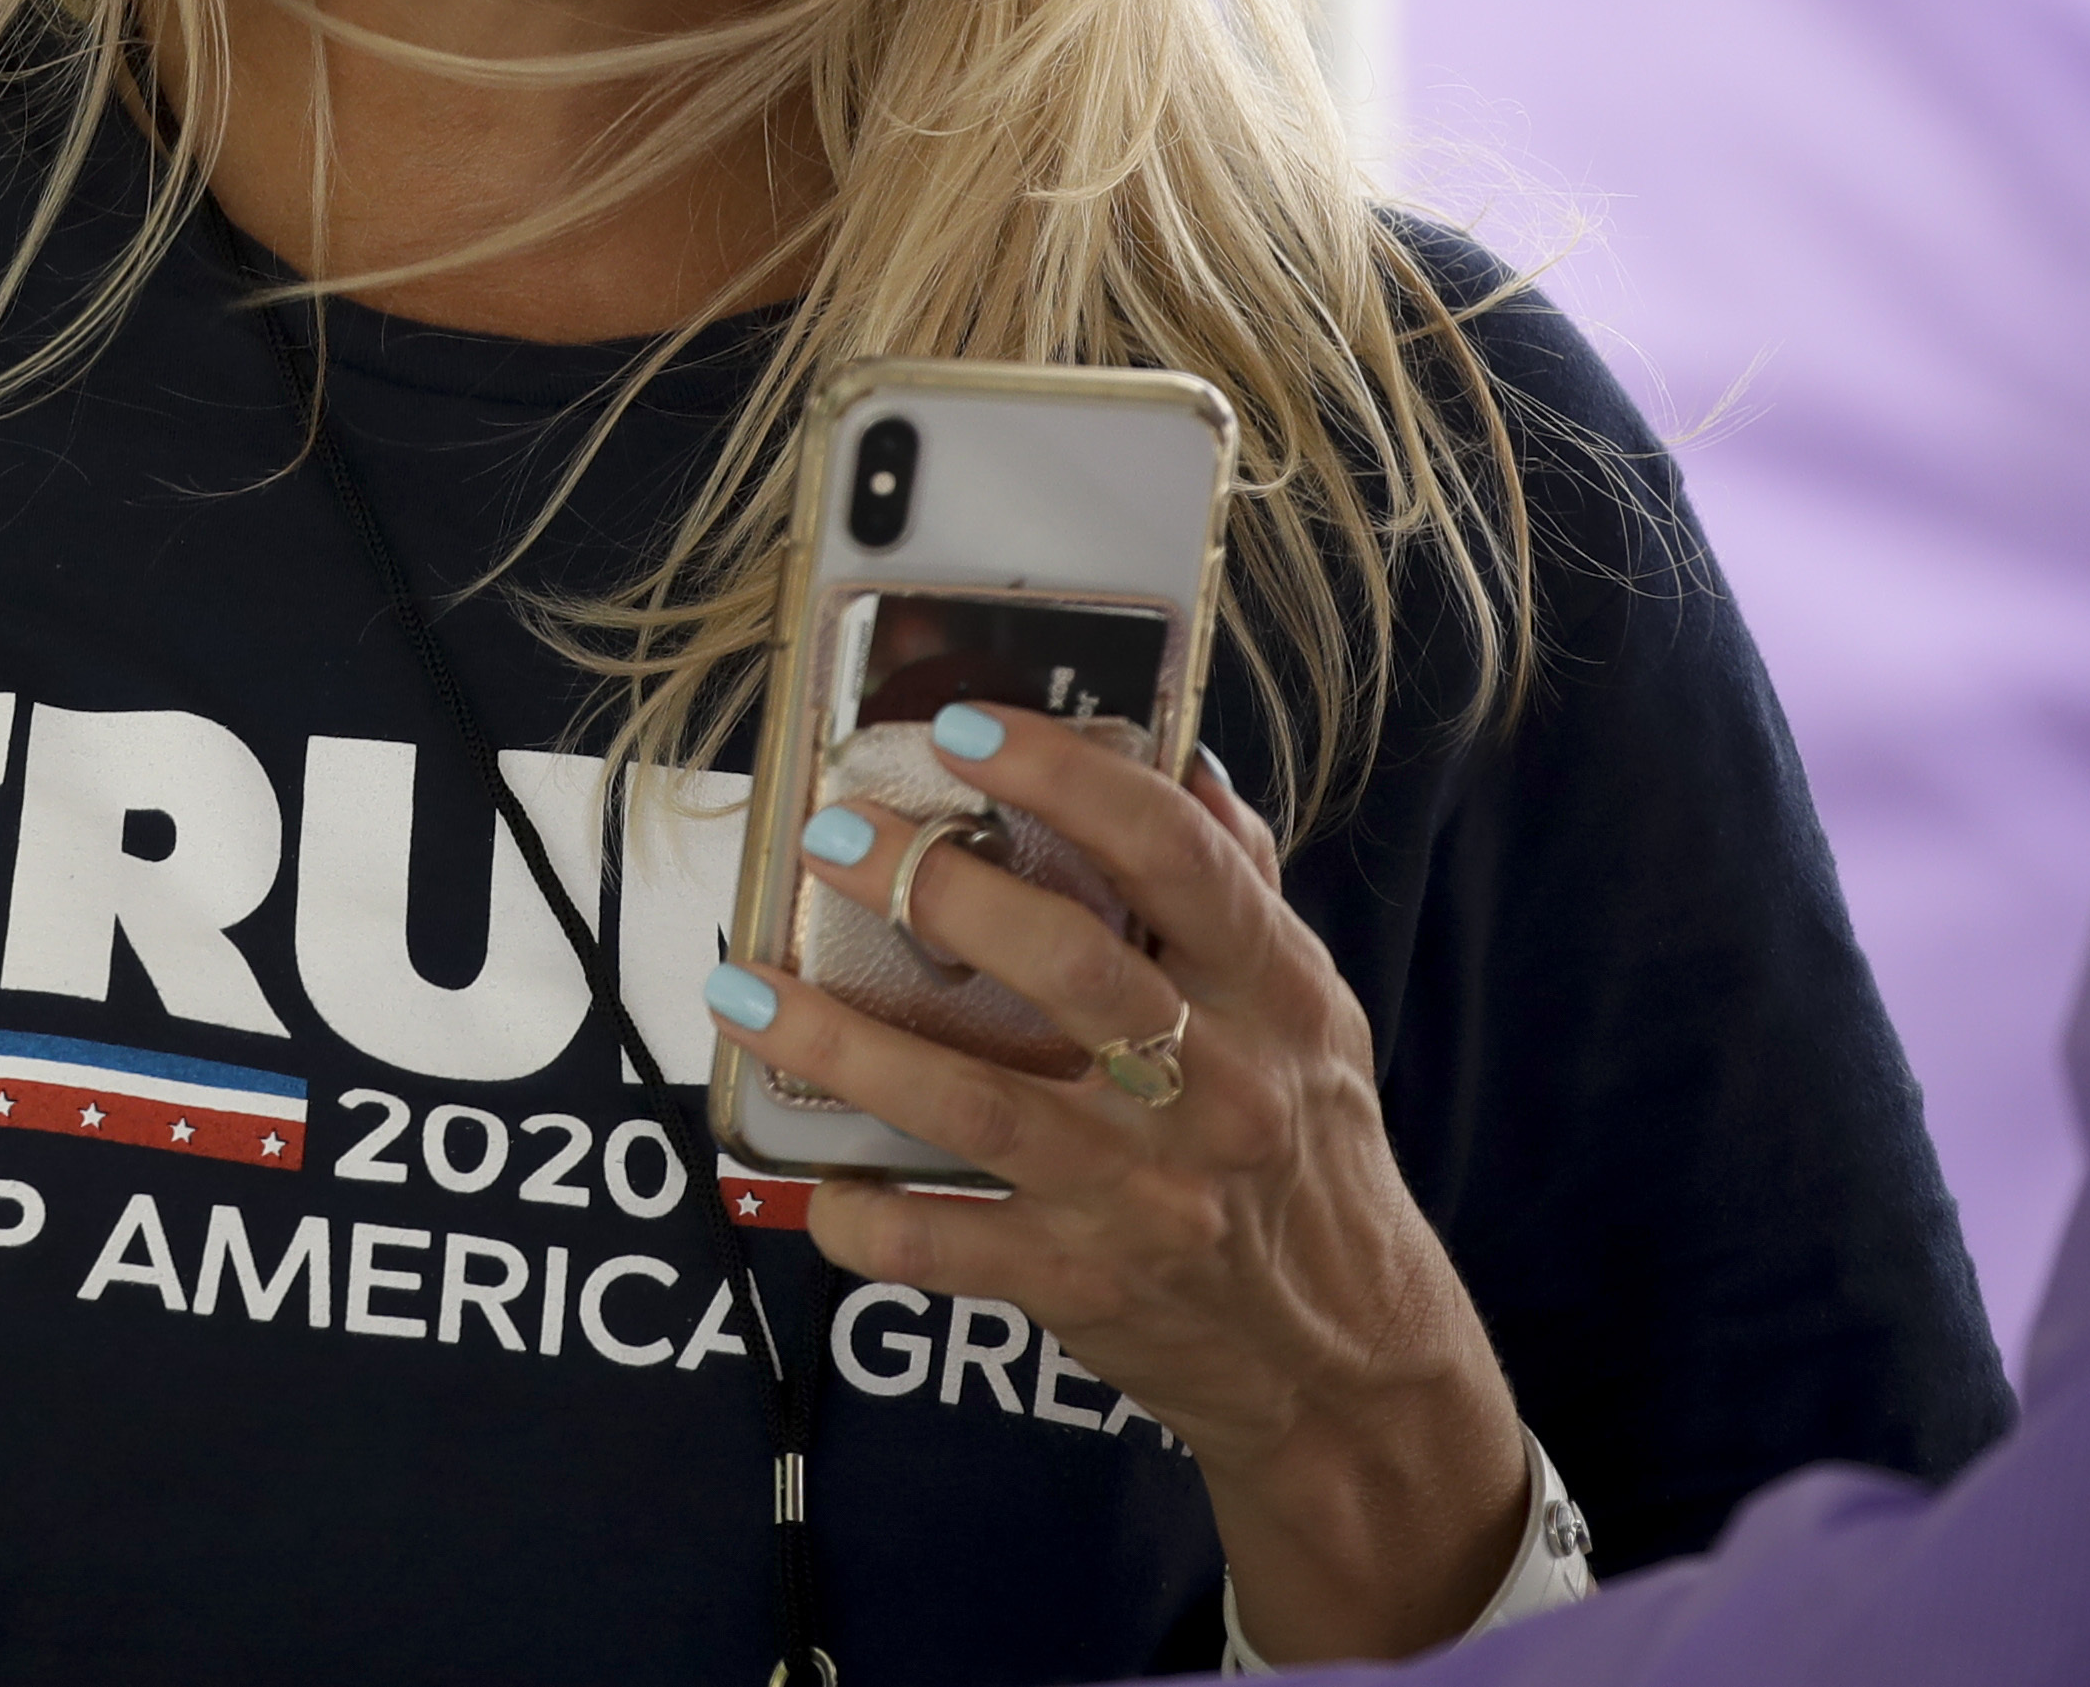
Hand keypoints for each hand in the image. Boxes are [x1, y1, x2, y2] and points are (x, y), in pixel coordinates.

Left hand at [705, 702, 1528, 1662]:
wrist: (1345, 1361)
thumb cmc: (1313, 1155)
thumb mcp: (1312, 1014)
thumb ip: (1242, 889)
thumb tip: (1182, 760)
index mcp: (1270, 995)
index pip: (1175, 855)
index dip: (1069, 779)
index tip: (969, 729)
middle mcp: (1210, 1086)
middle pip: (1067, 965)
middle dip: (936, 887)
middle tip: (836, 837)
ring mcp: (1138, 1191)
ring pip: (972, 1103)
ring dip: (843, 1042)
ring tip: (744, 987)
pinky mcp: (1078, 1282)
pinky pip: (944, 1248)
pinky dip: (865, 1215)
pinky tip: (811, 1174)